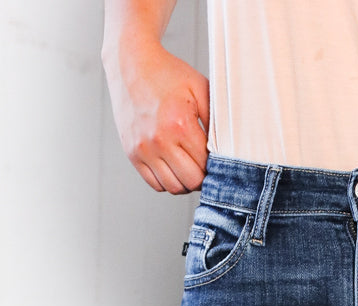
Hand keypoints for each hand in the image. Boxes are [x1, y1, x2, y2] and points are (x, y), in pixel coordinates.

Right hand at [102, 32, 209, 193]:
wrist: (130, 65)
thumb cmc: (167, 74)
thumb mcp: (199, 89)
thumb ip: (215, 120)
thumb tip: (226, 149)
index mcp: (179, 124)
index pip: (204, 165)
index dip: (215, 166)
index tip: (216, 159)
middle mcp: (159, 140)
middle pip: (190, 182)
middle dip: (202, 177)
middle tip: (205, 167)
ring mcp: (143, 149)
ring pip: (172, 187)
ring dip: (185, 182)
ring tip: (189, 167)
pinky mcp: (132, 153)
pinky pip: (154, 184)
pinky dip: (167, 181)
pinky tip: (173, 166)